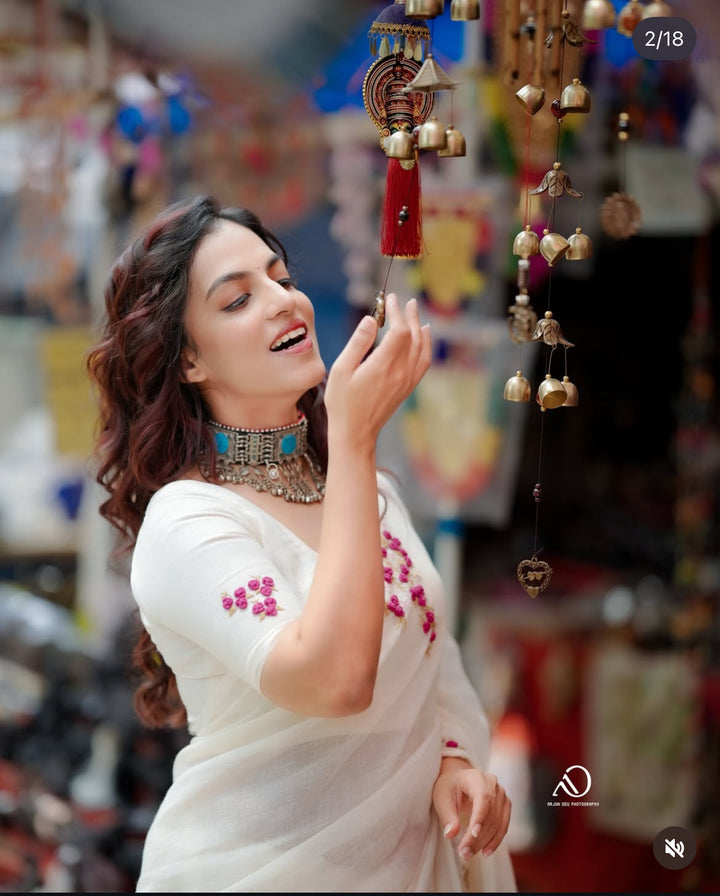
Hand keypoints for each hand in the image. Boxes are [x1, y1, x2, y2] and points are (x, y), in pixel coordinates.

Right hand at [324, 293, 430, 448]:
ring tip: (415, 312)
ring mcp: (406, 381)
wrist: (356, 434)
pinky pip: (423, 362)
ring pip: (421, 348)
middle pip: (412, 336)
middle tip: (404, 301)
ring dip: (419, 327)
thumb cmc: (342, 403)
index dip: (396, 312)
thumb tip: (370, 320)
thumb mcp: (341, 370)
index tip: (388, 299)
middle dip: (409, 315)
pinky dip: (426, 345)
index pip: (398, 330)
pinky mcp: (407, 388)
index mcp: (383, 365)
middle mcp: (400, 372)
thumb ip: (357, 343)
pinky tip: (423, 336)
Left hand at [432, 759, 510, 865]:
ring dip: (485, 842)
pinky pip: (503, 825)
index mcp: (476, 777)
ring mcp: (501, 794)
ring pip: (498, 823)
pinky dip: (495, 840)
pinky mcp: (505, 805)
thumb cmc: (448, 788)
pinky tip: (485, 851)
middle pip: (490, 814)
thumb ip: (447, 816)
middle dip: (478, 837)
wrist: (458, 780)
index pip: (483, 797)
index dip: (480, 817)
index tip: (472, 834)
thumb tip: (450, 834)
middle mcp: (492, 784)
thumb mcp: (442, 798)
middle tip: (464, 853)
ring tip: (469, 855)